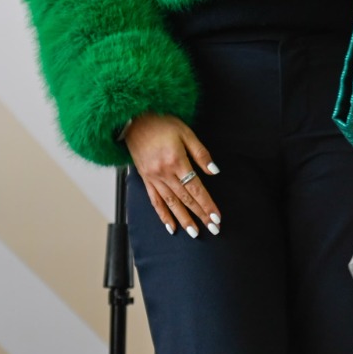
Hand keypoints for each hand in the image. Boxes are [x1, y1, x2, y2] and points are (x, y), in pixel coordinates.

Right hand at [124, 114, 220, 238]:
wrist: (134, 120)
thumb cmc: (163, 124)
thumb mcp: (187, 133)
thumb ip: (201, 154)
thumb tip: (214, 172)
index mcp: (177, 162)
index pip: (196, 189)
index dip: (207, 204)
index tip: (217, 217)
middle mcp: (164, 173)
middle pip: (186, 199)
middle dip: (200, 215)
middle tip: (213, 229)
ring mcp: (153, 178)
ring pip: (171, 204)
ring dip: (183, 220)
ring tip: (195, 233)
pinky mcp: (145, 179)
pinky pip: (155, 201)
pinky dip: (163, 215)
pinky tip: (171, 227)